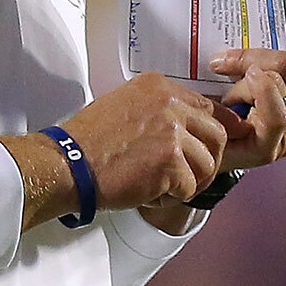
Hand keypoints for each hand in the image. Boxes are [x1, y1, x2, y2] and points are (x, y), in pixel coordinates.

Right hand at [55, 71, 247, 209]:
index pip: (207, 106)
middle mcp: (169, 104)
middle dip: (209, 159)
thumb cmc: (89, 140)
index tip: (214, 145)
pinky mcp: (170, 162)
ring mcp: (172, 132)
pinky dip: (171, 198)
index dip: (215, 129)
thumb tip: (187, 126)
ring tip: (165, 187)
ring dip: (190, 181)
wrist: (68, 163)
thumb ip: (159, 110)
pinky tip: (149, 193)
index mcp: (159, 87)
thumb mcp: (125, 105)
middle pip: (217, 134)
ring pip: (208, 164)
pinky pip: (189, 188)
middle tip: (192, 174)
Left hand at [208, 4, 285, 172]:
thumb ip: (268, 54)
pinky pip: (272, 114)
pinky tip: (232, 99)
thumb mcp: (255, 72)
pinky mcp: (272, 150)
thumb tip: (255, 18)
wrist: (206, 146)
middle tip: (225, 60)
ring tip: (228, 98)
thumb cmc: (234, 106)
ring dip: (242, 84)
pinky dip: (250, 97)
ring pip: (273, 83)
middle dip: (256, 57)